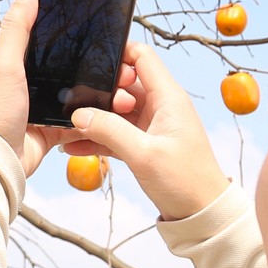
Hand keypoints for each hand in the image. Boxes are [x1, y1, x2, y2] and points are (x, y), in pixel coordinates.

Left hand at [0, 0, 136, 175]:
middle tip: (123, 63)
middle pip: (70, 65)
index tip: (99, 25)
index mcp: (14, 62)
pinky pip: (81, 119)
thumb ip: (17, 28)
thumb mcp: (4, 65)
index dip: (73, 30)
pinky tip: (117, 110)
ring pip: (81, 92)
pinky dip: (99, 116)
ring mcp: (42, 106)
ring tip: (126, 89)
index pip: (46, 37)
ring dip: (104, 92)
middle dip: (98, 65)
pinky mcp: (53, 129)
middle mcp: (28, 82)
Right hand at [60, 42, 230, 220]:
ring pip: (115, 111)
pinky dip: (97, 137)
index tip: (90, 62)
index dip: (117, 53)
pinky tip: (73, 146)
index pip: (142, 56)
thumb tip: (79, 114)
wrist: (201, 214)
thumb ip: (110, 130)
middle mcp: (160, 105)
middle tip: (78, 106)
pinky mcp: (144, 143)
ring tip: (67, 127)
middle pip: (122, 84)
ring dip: (94, 118)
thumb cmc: (184, 181)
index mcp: (167, 97)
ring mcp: (151, 125)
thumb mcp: (144, 154)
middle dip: (98, 91)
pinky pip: (115, 132)